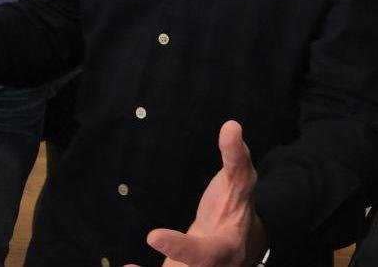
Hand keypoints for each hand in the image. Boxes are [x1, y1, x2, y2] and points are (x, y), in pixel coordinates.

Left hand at [133, 121, 266, 266]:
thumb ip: (235, 157)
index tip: (152, 236)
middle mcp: (214, 266)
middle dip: (172, 264)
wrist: (238, 238)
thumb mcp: (240, 180)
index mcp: (227, 246)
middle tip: (138, 258)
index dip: (181, 248)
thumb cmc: (232, 204)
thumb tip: (231, 125)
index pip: (206, 253)